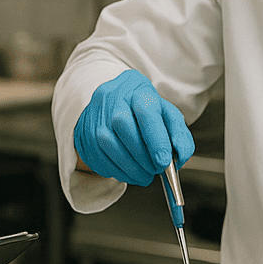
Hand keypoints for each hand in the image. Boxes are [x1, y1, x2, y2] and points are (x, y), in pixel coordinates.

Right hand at [73, 69, 194, 186]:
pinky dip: (116, 171)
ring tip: (145, 175)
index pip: (145, 111)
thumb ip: (178, 134)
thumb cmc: (144, 111)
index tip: (164, 161)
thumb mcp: (166, 114)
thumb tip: (179, 157)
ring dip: (130, 168)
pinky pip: (97, 157)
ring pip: (107, 144)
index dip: (155, 138)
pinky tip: (129, 173)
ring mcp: (93, 115)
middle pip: (123, 126)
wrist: (114, 102)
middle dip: (143, 156)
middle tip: (156, 170)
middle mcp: (111, 98)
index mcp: (136, 88)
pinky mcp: (83, 134)